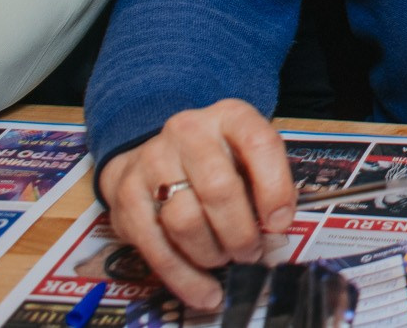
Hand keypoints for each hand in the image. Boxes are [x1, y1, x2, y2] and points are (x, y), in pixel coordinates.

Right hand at [98, 100, 295, 311]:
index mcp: (229, 116)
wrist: (150, 153)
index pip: (259, 144)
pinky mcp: (126, 196)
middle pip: (219, 189)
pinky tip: (204, 290)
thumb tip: (276, 226)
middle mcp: (188, 131)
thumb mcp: (247, 155)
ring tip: (224, 259)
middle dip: (240, 233)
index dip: (275, 188)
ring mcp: (152, 161)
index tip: (280, 223)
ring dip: (212, 253)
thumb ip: (266, 183)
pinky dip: (185, 277)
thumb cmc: (214, 159)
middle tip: (251, 252)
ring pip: (186, 221)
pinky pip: (156, 247)